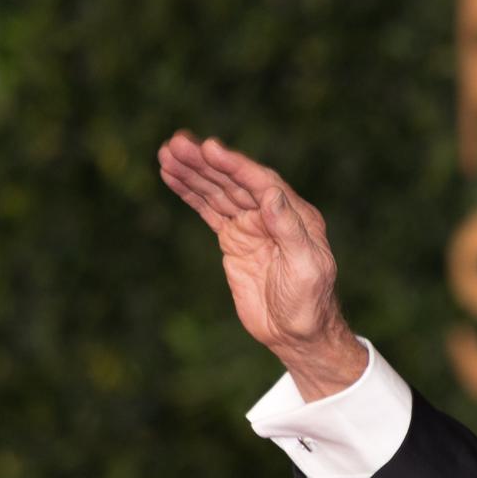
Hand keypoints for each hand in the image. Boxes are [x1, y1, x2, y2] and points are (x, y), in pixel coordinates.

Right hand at [157, 131, 366, 399]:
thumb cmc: (310, 304)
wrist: (298, 334)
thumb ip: (289, 230)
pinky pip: (208, 209)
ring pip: (218, 191)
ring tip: (166, 152)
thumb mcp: (307, 268)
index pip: (262, 183)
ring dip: (192, 171)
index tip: (209, 149)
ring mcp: (251, 225)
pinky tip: (171, 175)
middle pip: (235, 181)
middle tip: (175, 144)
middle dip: (206, 162)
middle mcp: (272, 214)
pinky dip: (190, 192)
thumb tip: (272, 193)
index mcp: (297, 216)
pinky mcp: (234, 238)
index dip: (235, 165)